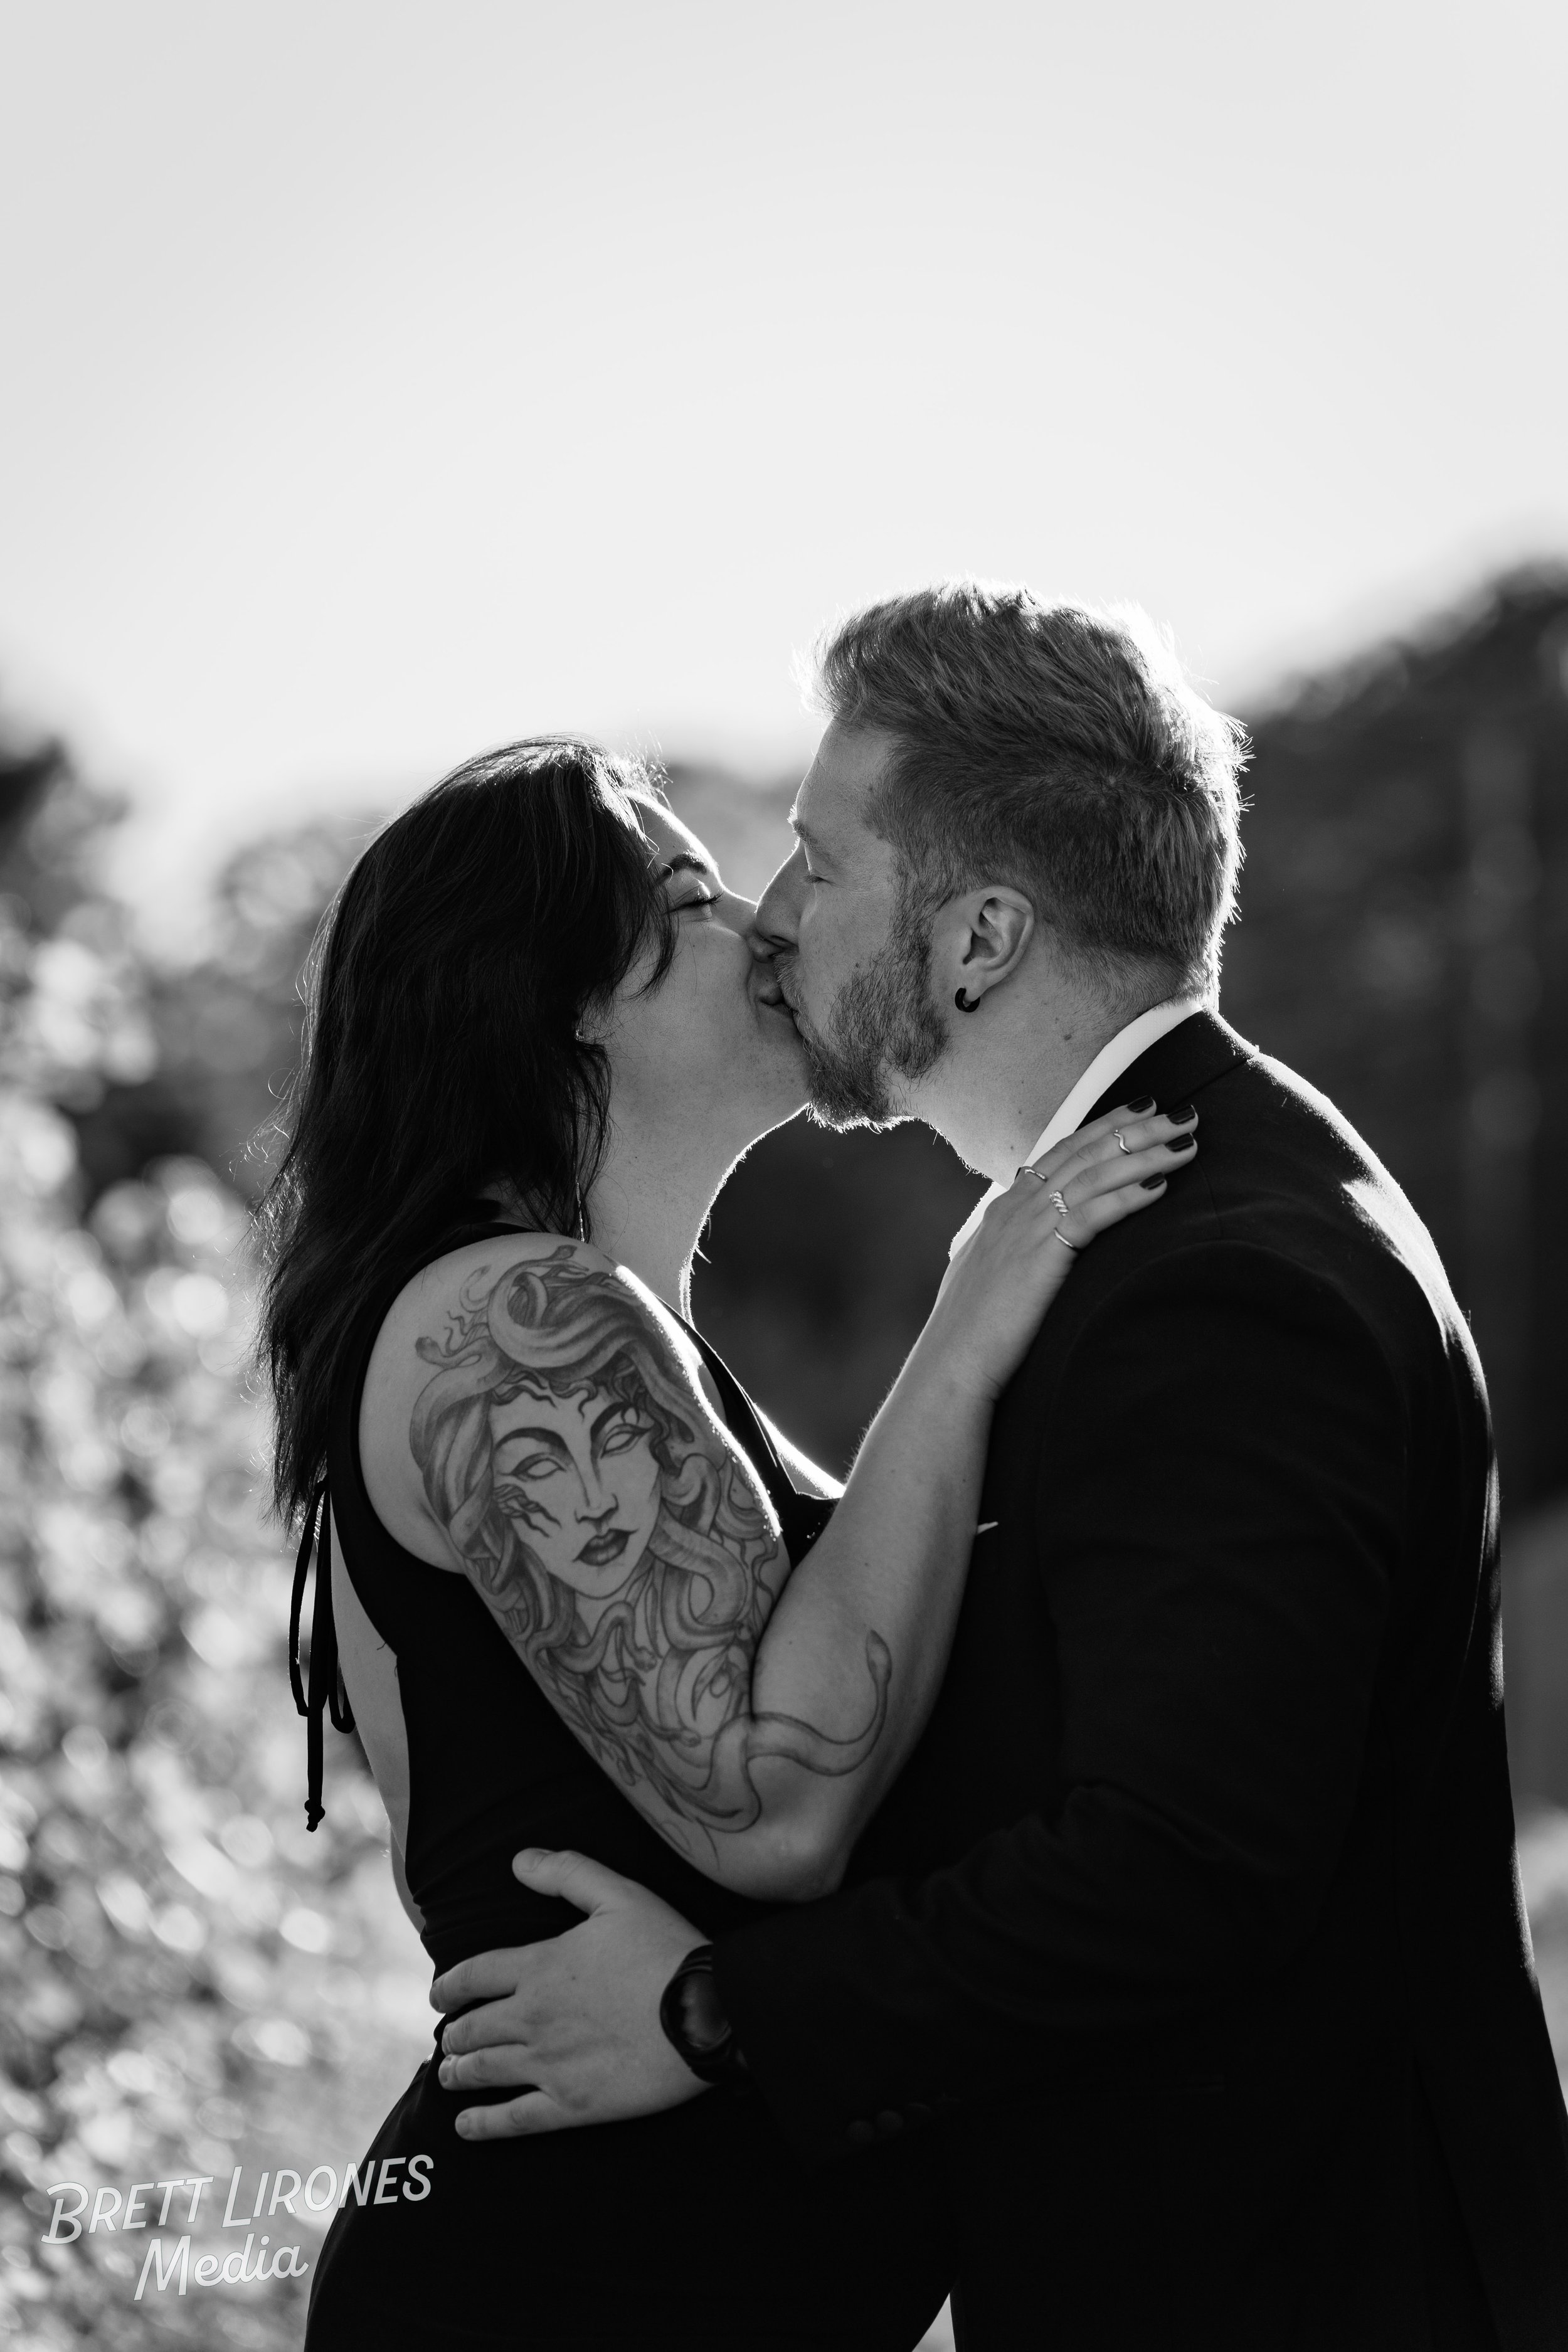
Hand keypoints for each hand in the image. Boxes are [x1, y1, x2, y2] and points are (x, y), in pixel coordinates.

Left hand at [429, 1849, 710, 2138]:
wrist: (706, 2013)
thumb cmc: (665, 1949)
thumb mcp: (619, 1894)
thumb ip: (566, 1873)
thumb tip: (519, 1861)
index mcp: (541, 1967)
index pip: (475, 1975)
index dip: (450, 1986)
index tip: (440, 1996)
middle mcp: (533, 2017)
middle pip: (474, 2028)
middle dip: (455, 2033)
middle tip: (449, 2039)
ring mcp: (549, 2064)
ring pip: (485, 2071)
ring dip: (458, 2072)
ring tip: (448, 2074)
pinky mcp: (571, 2104)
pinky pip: (514, 2119)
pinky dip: (482, 2124)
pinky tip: (465, 2126)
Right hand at [929, 1101, 1197, 1401]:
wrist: (953, 1362)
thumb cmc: (975, 1330)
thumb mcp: (995, 1276)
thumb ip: (1020, 1251)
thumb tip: (1044, 1247)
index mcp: (1006, 1209)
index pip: (1062, 1151)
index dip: (1106, 1127)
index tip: (1144, 1109)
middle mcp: (1016, 1208)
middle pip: (1085, 1153)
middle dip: (1138, 1129)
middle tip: (1183, 1113)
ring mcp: (1026, 1229)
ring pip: (1093, 1176)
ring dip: (1145, 1155)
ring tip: (1186, 1144)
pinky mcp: (1041, 1256)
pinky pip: (1091, 1215)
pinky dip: (1128, 1196)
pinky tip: (1162, 1185)